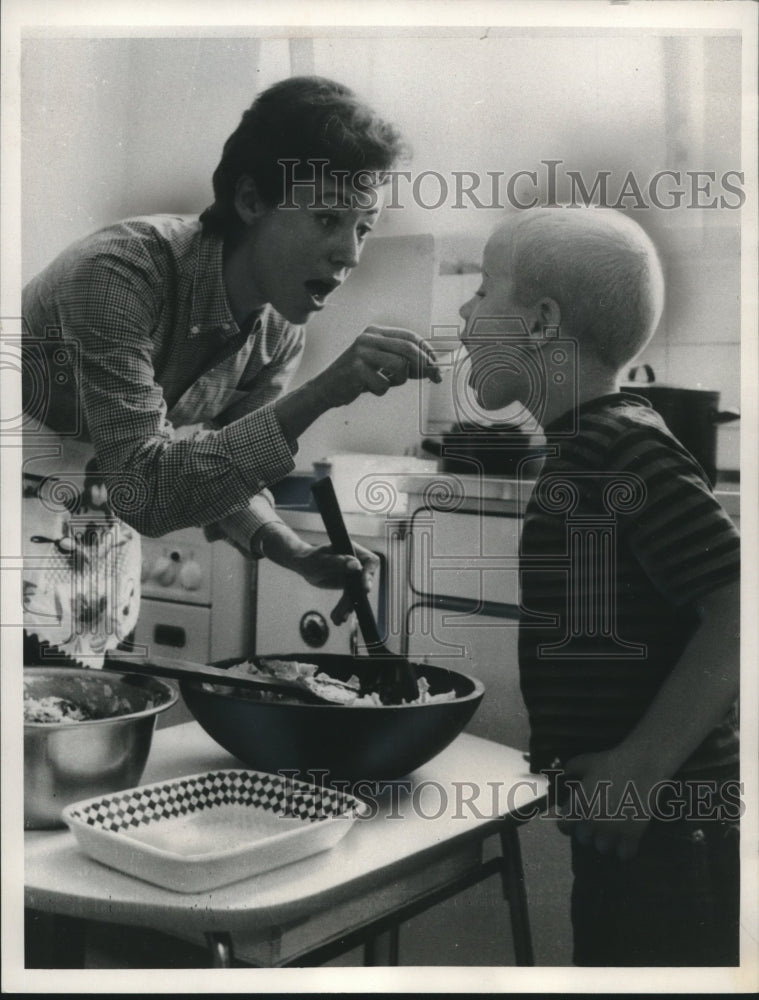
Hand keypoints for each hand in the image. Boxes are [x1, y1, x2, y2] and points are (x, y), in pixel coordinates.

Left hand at [291, 541, 379, 624]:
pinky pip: (350, 598)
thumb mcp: (321, 561)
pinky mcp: (348, 585)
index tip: (364, 587)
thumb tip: (356, 565)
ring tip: (339, 617)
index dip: (370, 574)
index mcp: (352, 551)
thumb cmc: (310, 559)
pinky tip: (337, 617)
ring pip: (357, 593)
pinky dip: (344, 608)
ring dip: (348, 606)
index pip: (370, 561)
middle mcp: (356, 562)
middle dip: (357, 596)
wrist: (303, 565)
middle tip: (348, 609)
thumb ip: (337, 562)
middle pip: (365, 581)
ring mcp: (353, 575)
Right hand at [314, 325, 441, 405]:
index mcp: (376, 332)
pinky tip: (368, 388)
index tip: (437, 367)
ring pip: (400, 366)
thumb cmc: (359, 377)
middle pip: (409, 349)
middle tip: (434, 378)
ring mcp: (361, 352)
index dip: (427, 352)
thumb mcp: (383, 365)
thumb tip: (434, 368)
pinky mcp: (356, 369)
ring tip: (386, 382)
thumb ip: (406, 363)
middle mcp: (369, 337)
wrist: (327, 387)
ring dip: (399, 380)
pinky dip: (381, 390)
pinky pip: (384, 384)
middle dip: (425, 365)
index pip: (410, 337)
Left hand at [556, 749, 660, 860]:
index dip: (569, 823)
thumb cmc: (612, 761)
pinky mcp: (632, 835)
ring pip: (603, 848)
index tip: (576, 821)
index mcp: (578, 804)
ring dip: (607, 841)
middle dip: (590, 831)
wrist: (641, 764)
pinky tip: (628, 841)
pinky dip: (625, 849)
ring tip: (613, 831)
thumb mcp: (586, 761)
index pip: (564, 826)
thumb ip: (571, 768)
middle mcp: (592, 821)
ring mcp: (612, 830)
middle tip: (598, 822)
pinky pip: (624, 854)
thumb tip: (564, 773)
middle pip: (584, 839)